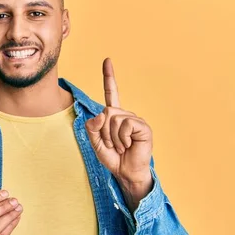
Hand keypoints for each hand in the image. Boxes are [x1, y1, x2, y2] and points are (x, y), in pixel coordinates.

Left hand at [85, 58, 153, 210]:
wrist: (126, 173)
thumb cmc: (113, 158)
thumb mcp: (95, 143)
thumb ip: (92, 128)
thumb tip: (100, 115)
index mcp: (114, 116)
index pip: (111, 93)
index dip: (109, 77)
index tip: (107, 60)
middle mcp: (125, 115)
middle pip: (106, 112)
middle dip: (103, 132)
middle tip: (112, 145)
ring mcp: (135, 120)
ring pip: (114, 119)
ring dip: (112, 137)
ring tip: (121, 146)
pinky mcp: (143, 127)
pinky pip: (125, 125)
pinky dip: (122, 138)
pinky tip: (128, 146)